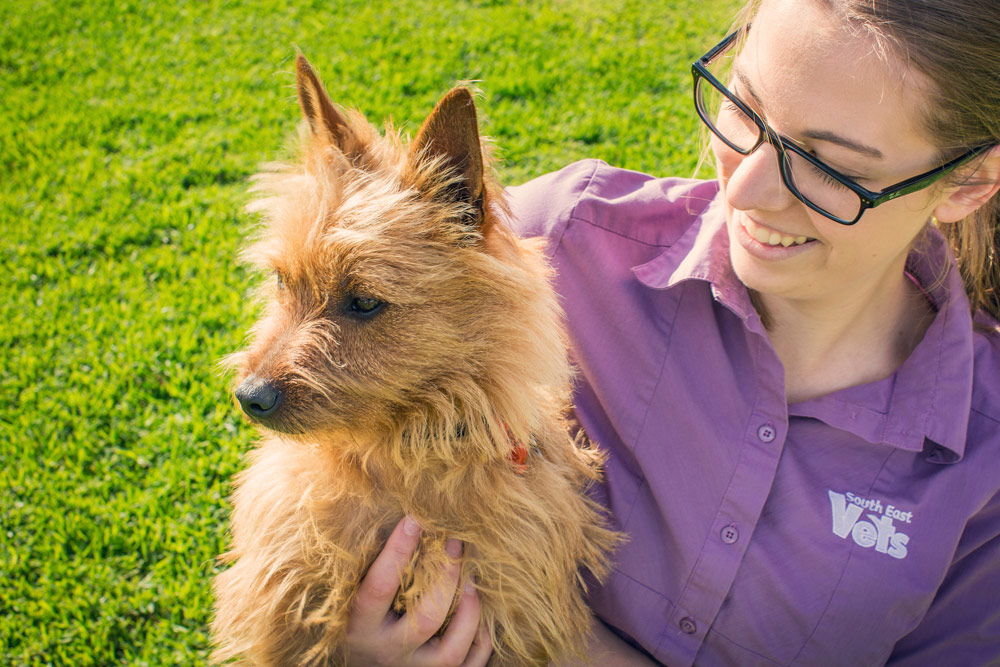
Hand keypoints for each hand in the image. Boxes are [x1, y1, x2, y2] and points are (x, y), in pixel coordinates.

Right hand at [343, 516, 492, 666]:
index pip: (379, 587)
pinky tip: (475, 611)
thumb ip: (369, 571)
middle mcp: (387, 654)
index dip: (397, 551)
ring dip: (468, 610)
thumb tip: (401, 520)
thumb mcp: (350, 603)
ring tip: (470, 580)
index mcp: (359, 629)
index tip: (414, 520)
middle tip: (455, 543)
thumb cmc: (353, 625)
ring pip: (452, 650)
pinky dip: (480, 638)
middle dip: (446, 576)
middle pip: (426, 618)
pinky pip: (471, 665)